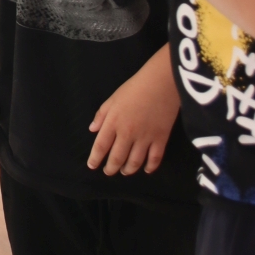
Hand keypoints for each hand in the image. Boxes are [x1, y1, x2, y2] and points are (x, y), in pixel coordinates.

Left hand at [87, 53, 180, 176]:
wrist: (161, 82)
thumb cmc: (134, 87)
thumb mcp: (113, 98)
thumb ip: (101, 115)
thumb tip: (93, 130)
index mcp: (113, 122)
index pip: (101, 146)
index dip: (95, 159)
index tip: (93, 166)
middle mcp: (127, 134)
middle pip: (117, 158)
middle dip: (111, 168)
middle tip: (108, 172)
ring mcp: (145, 138)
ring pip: (135, 162)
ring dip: (128, 170)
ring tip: (124, 172)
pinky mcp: (161, 138)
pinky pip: (155, 158)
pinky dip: (150, 167)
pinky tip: (146, 170)